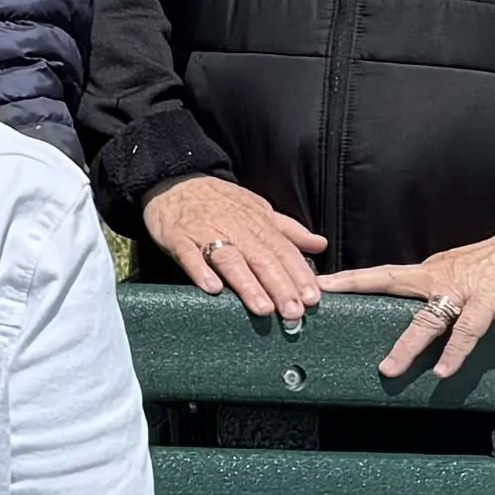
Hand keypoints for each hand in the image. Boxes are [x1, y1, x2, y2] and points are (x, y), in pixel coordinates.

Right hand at [143, 173, 327, 324]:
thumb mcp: (258, 209)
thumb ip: (288, 230)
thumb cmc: (219, 201)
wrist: (174, 182)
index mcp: (257, 223)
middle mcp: (235, 229)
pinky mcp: (178, 238)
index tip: (313, 298)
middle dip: (280, 286)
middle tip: (293, 312)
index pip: (283, 251)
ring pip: (231, 259)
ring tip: (263, 308)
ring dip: (247, 284)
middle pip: (262, 259)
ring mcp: (206, 233)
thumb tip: (320, 244)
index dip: (299, 274)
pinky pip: (189, 255)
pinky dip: (200, 271)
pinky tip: (212, 289)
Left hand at [320, 212, 494, 385]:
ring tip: (388, 369)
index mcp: (430, 270)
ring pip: (427, 318)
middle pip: (389, 283)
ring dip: (407, 345)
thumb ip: (435, 286)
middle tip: (323, 304)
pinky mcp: (490, 301)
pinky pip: (469, 330)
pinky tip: (443, 370)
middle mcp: (439, 277)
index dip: (351, 279)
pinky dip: (455, 351)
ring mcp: (463, 290)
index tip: (321, 284)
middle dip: (356, 291)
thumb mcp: (458, 269)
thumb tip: (411, 307)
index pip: (383, 274)